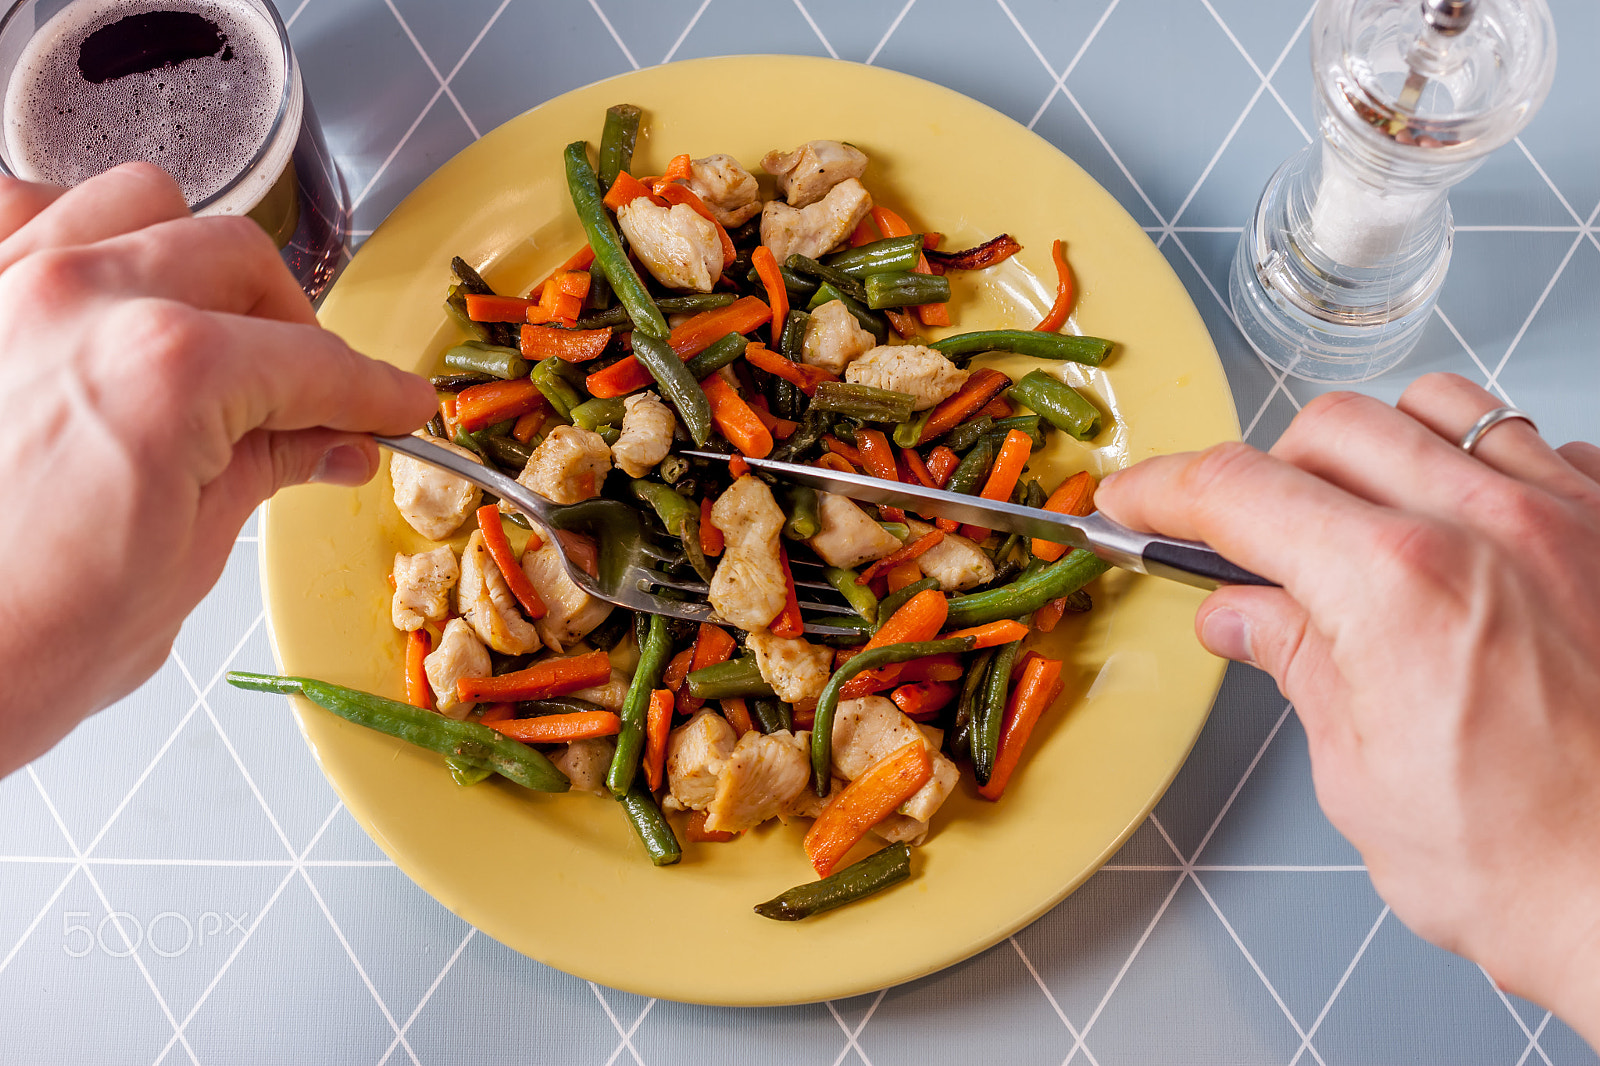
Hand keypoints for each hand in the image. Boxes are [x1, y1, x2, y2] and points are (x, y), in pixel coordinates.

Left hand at [0, 163, 435, 774]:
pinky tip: (99, 298)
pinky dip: (75, 236)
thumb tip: (328, 445)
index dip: (373, 392)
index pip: (315, 363)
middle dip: (292, 327)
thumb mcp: (184, 563)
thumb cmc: (17, 647)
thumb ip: (262, 473)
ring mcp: (5, 289)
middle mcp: (81, 301)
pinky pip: (25, 209)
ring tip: (205, 330)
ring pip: (140, 205)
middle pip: (240, 261)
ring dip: (190, 259)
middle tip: (308, 396)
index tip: (395, 407)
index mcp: (167, 373)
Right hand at [1096, 373, 1599, 1041]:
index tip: (1132, 500)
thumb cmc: (1528, 870)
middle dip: (1263, 473)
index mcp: (1393, 585)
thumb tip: (1240, 615)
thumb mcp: (1360, 776)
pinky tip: (1469, 530)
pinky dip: (1480, 468)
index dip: (1163, 488)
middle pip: (1328, 428)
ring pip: (1435, 407)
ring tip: (1358, 515)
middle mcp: (1484, 524)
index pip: (1238, 492)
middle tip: (1247, 541)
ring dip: (1373, 448)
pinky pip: (1535, 444)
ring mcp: (1567, 516)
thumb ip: (1299, 665)